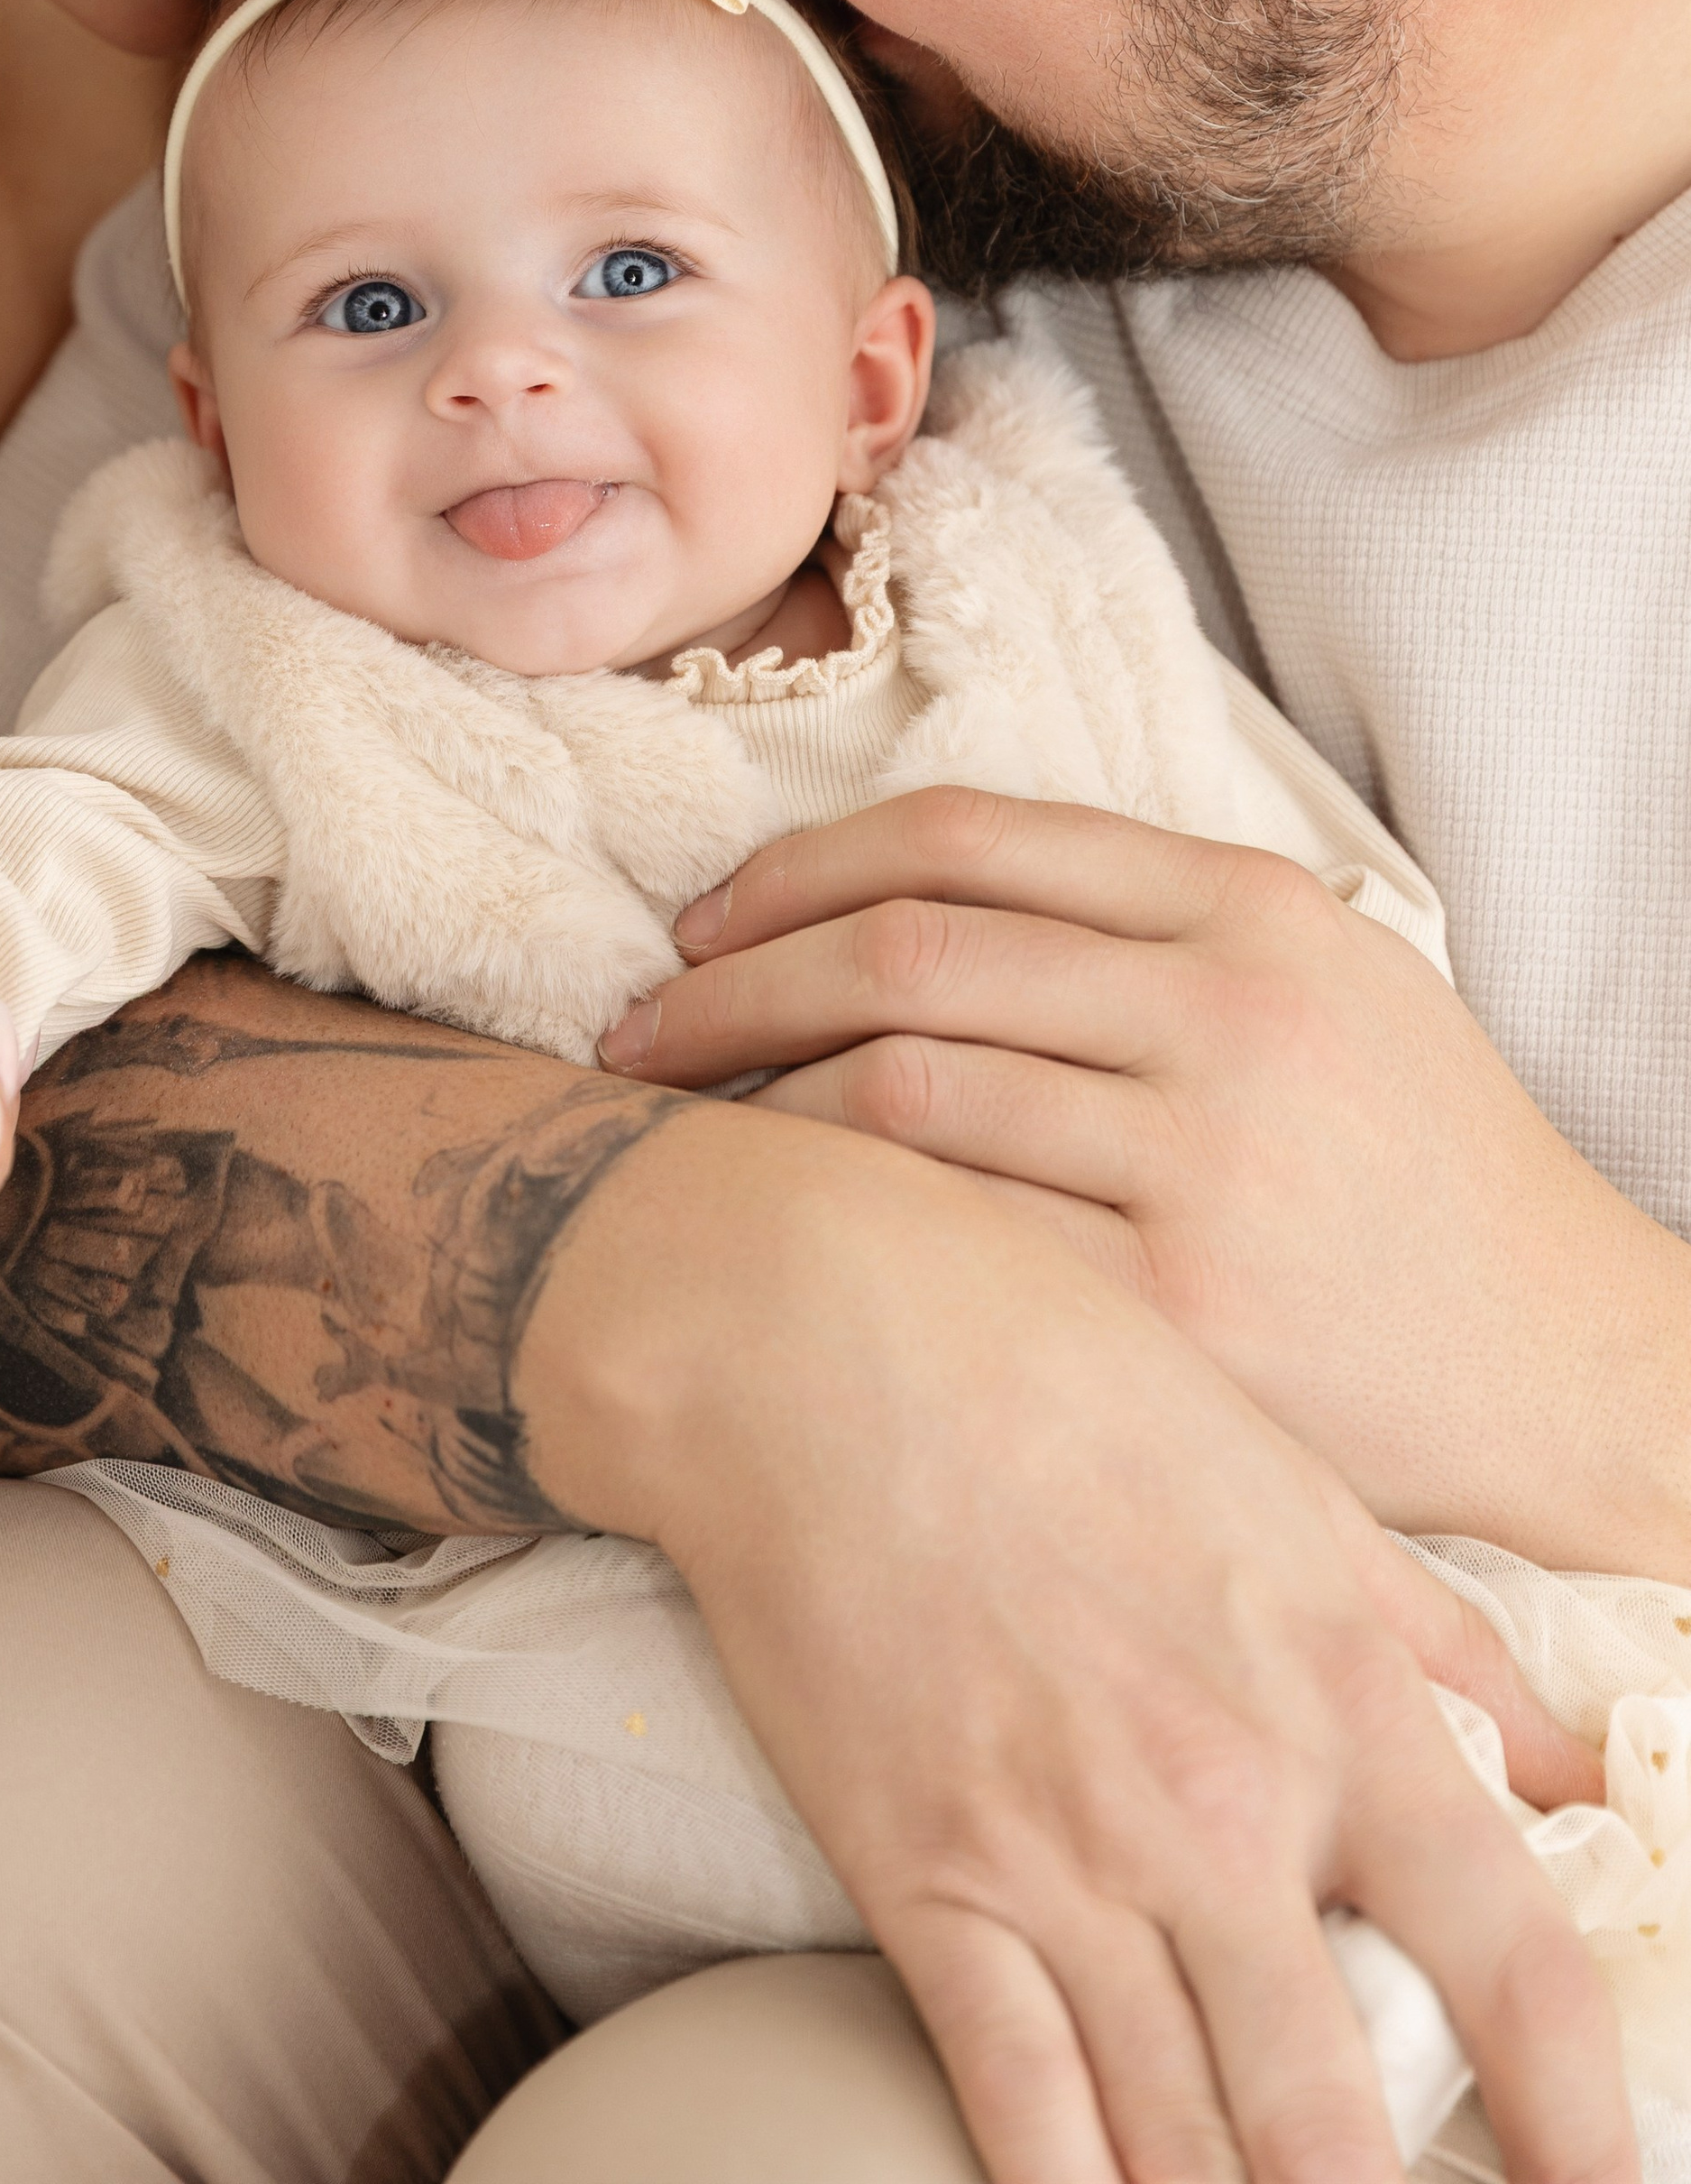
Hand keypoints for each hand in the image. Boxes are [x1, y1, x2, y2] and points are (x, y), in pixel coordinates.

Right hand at [522, 1103, 1631, 2183]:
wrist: (805, 1333)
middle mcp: (1216, 1808)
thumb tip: (1569, 1773)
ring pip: (1184, 2152)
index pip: (1516, 1967)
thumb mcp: (1287, 1478)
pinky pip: (1020, 2113)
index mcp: (1336, 1698)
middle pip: (1339, 2124)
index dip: (1586, 2121)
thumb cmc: (1051, 1366)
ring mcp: (1062, 1861)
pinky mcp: (920, 1882)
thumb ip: (1441, 1640)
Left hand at [603, 786, 1690, 1573]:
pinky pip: (955, 1240)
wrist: (1570, 1366)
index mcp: (1246, 909)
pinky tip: (778, 1241)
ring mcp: (1204, 1161)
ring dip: (752, 1106)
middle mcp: (1223, 1012)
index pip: (966, 836)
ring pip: (903, 1090)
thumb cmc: (1421, 1169)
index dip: (800, 867)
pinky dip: (837, 1226)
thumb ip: (1152, 919)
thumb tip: (916, 885)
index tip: (706, 918)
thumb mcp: (1330, 979)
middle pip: (904, 953)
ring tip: (675, 1136)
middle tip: (633, 1031)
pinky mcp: (1183, 1309)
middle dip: (729, 986)